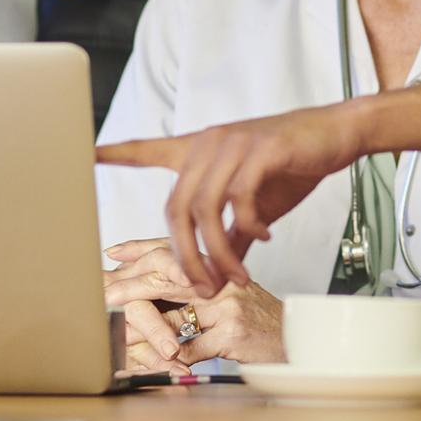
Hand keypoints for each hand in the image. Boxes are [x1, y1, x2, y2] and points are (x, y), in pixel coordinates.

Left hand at [97, 106, 363, 296]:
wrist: (335, 134)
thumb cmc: (291, 165)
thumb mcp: (255, 204)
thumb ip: (230, 237)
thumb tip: (215, 278)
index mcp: (200, 151)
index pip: (148, 149)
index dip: (115, 154)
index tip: (85, 154)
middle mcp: (208, 143)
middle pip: (176, 208)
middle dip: (188, 256)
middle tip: (205, 286)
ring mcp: (233, 144)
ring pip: (206, 210)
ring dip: (219, 252)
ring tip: (239, 275)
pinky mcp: (261, 150)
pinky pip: (240, 199)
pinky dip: (249, 227)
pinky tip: (264, 237)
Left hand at [104, 237, 285, 368]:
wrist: (297, 343)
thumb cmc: (259, 322)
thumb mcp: (230, 297)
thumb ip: (197, 288)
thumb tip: (157, 284)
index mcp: (218, 268)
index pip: (174, 249)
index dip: (141, 248)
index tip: (113, 251)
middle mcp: (222, 281)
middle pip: (166, 276)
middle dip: (129, 285)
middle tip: (103, 293)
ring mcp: (229, 307)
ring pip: (171, 317)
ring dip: (141, 331)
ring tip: (116, 337)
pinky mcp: (233, 334)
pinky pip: (190, 348)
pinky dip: (169, 360)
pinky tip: (153, 365)